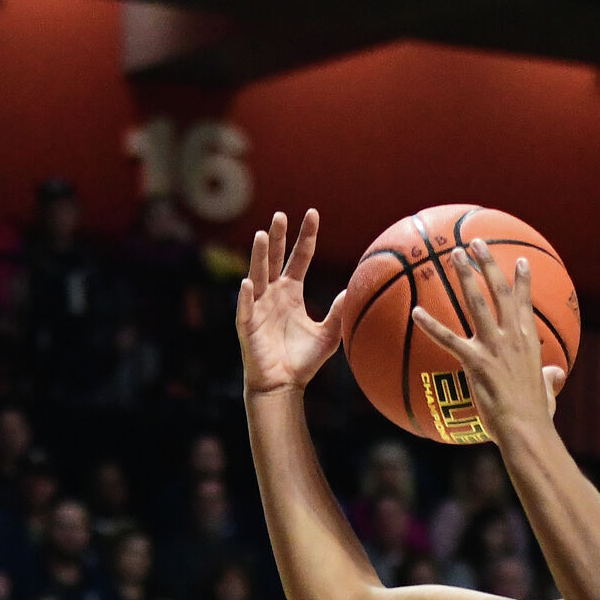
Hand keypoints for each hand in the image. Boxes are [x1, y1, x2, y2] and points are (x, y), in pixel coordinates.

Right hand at [236, 209, 344, 396]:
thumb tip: (354, 290)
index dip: (306, 238)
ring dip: (260, 256)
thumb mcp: (328, 335)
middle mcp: (273, 294)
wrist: (283, 384)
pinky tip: (248, 283)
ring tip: (263, 235)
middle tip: (281, 215)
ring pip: (258, 276)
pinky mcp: (247, 325)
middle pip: (275, 259)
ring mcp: (258, 307)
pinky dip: (246, 297)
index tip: (312, 214)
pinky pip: (246, 308)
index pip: (299, 258)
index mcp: (291, 292)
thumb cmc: (302, 360)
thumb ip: (338, 312)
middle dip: (278, 238)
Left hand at [408, 240, 561, 440]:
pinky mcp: (475, 362)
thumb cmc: (537, 416)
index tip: (520, 260)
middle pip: (499, 292)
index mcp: (529, 343)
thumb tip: (557, 373)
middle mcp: (512, 338)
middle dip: (488, 264)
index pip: (525, 304)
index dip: (522, 280)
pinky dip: (430, 325)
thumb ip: (550, 379)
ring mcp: (493, 347)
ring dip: (465, 276)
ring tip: (454, 255)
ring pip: (477, 303)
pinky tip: (415, 312)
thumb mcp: (548, 393)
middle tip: (477, 243)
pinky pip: (448, 339)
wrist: (526, 430)